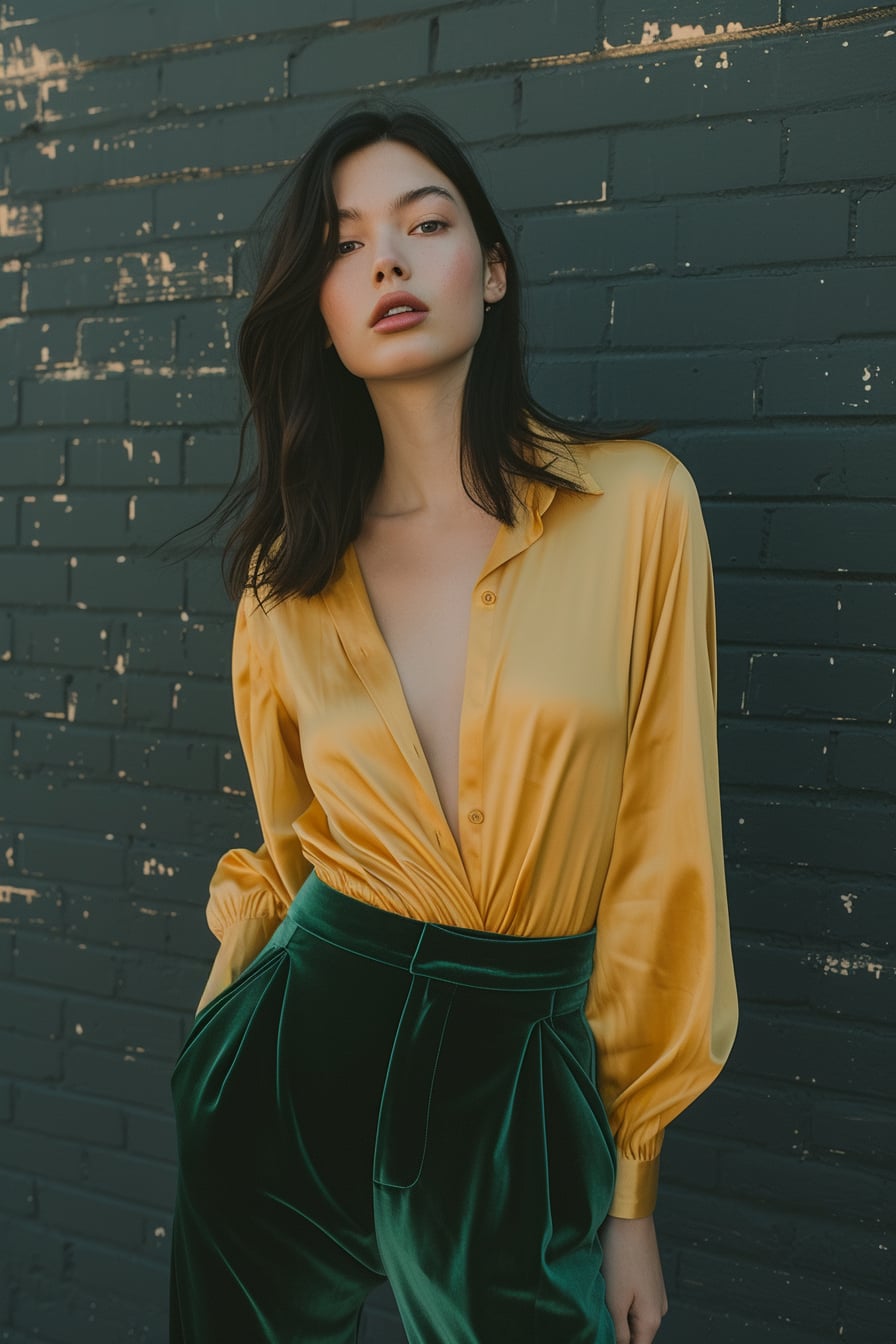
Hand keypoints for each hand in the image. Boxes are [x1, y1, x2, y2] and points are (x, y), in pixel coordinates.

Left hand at [599, 1213, 667, 1343]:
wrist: (628, 1216)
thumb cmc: (620, 1255)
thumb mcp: (614, 1302)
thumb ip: (617, 1333)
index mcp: (652, 1320)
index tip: (600, 1335)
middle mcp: (659, 1308)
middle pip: (634, 1335)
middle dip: (615, 1331)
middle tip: (599, 1313)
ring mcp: (654, 1292)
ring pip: (631, 1317)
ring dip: (616, 1314)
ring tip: (601, 1297)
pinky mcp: (646, 1278)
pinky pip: (632, 1300)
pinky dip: (619, 1299)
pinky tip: (607, 1284)